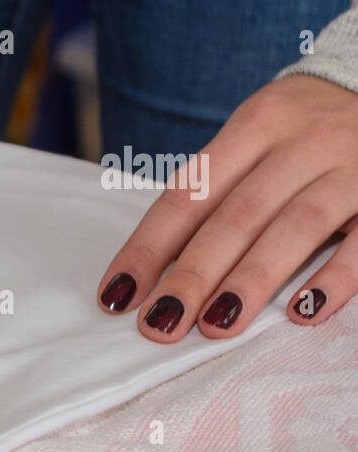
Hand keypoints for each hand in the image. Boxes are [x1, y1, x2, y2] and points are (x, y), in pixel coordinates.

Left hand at [97, 74, 357, 340]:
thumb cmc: (309, 127)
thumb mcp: (259, 135)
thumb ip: (218, 189)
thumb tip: (158, 266)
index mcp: (254, 126)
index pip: (189, 194)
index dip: (149, 247)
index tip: (117, 295)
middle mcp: (302, 143)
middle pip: (237, 215)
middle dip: (194, 274)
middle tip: (160, 323)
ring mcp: (352, 166)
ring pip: (296, 226)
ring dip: (252, 279)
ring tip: (216, 325)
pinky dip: (336, 277)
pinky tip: (304, 312)